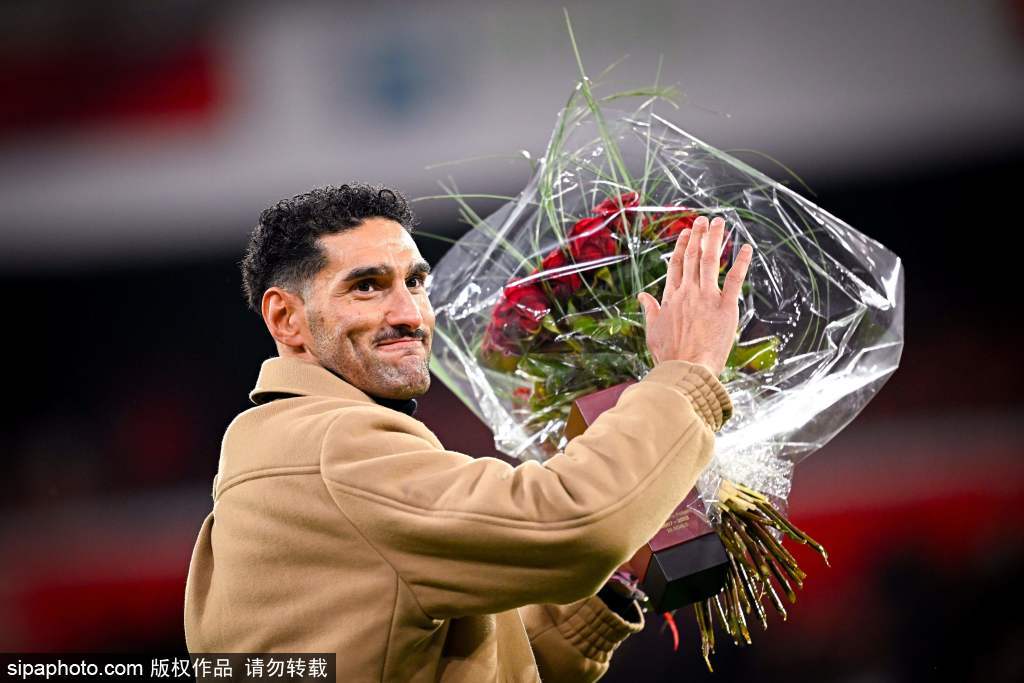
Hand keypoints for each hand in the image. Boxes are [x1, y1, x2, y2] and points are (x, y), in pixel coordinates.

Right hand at [637, 216, 752, 375]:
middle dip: (697, 236)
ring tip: (718, 222)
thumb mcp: (653, 331)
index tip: (685, 233)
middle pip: (692, 257)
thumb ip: (650, 310)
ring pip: (709, 260)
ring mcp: (706, 298)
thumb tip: (643, 296)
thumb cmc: (669, 355)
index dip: (681, 246)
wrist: (685, 369)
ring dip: (714, 239)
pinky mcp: (725, 307)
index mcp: (670, 298)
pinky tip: (745, 247)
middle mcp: (688, 293)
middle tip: (702, 220)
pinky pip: (734, 279)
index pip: (676, 265)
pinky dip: (740, 262)